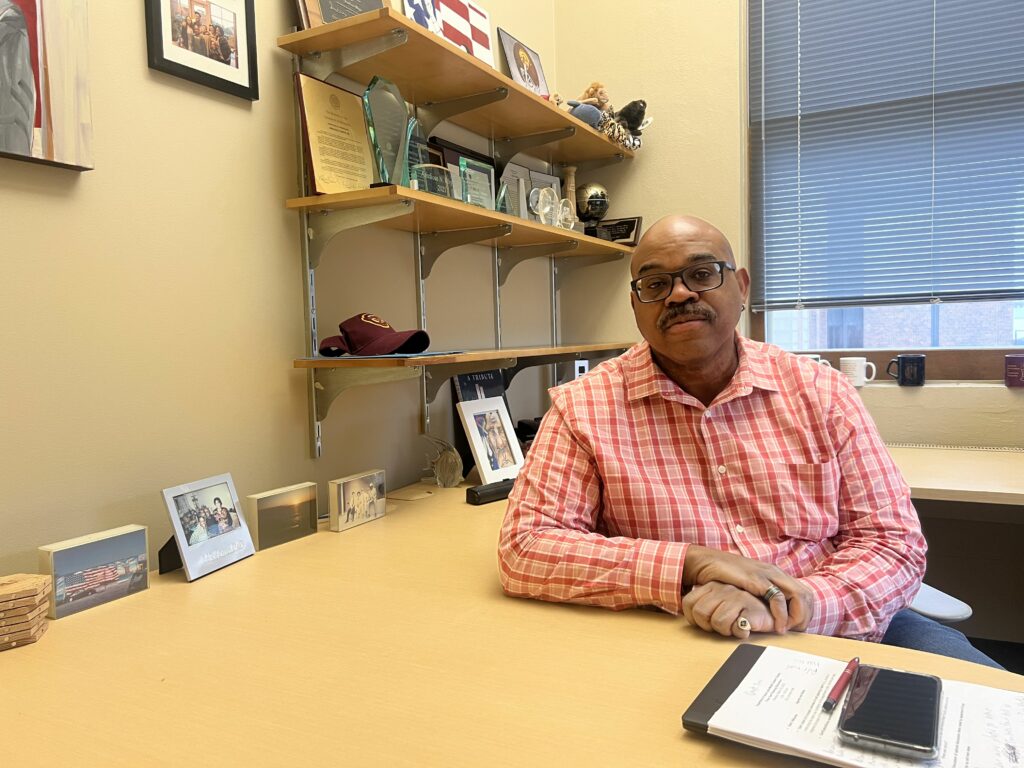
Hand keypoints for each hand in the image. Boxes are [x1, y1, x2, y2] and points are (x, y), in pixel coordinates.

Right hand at [682, 546, 814, 632]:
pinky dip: (781, 614)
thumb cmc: (724, 576)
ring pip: (798, 595)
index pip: (804, 594)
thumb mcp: (748, 585)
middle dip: (805, 617)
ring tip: (786, 630)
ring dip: (797, 616)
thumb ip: (759, 594)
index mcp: (775, 574)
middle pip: (806, 596)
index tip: (795, 628)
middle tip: (794, 631)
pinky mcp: (757, 579)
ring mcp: (767, 574)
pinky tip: (776, 625)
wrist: (705, 562)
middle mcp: (775, 572)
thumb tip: (769, 613)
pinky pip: (778, 597)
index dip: (805, 613)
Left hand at [682, 582, 773, 638]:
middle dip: (710, 626)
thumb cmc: (741, 611)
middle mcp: (723, 588)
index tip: (707, 622)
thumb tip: (691, 617)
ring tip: (735, 625)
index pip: (688, 603)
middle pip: (700, 613)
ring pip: (718, 621)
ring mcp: (738, 597)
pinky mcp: (751, 608)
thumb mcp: (718, 604)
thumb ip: (703, 607)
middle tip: (723, 625)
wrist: (769, 612)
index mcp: (712, 586)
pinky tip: (745, 627)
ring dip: (726, 630)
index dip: (695, 619)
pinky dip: (740, 632)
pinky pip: (736, 628)